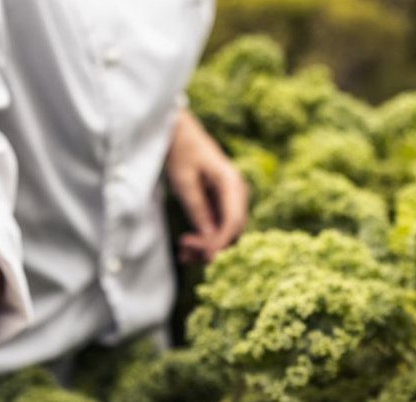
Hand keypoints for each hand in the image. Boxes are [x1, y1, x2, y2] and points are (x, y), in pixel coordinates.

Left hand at [166, 109, 248, 264]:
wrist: (179, 134)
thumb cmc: (181, 151)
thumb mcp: (184, 181)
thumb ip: (197, 209)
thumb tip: (208, 239)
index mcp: (231, 183)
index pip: (233, 222)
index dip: (218, 243)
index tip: (197, 252)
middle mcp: (236, 193)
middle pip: (233, 232)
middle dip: (211, 247)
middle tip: (183, 252)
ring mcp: (229, 200)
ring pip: (225, 234)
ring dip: (206, 248)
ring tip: (182, 255)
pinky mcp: (219, 205)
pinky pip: (216, 228)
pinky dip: (204, 240)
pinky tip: (185, 248)